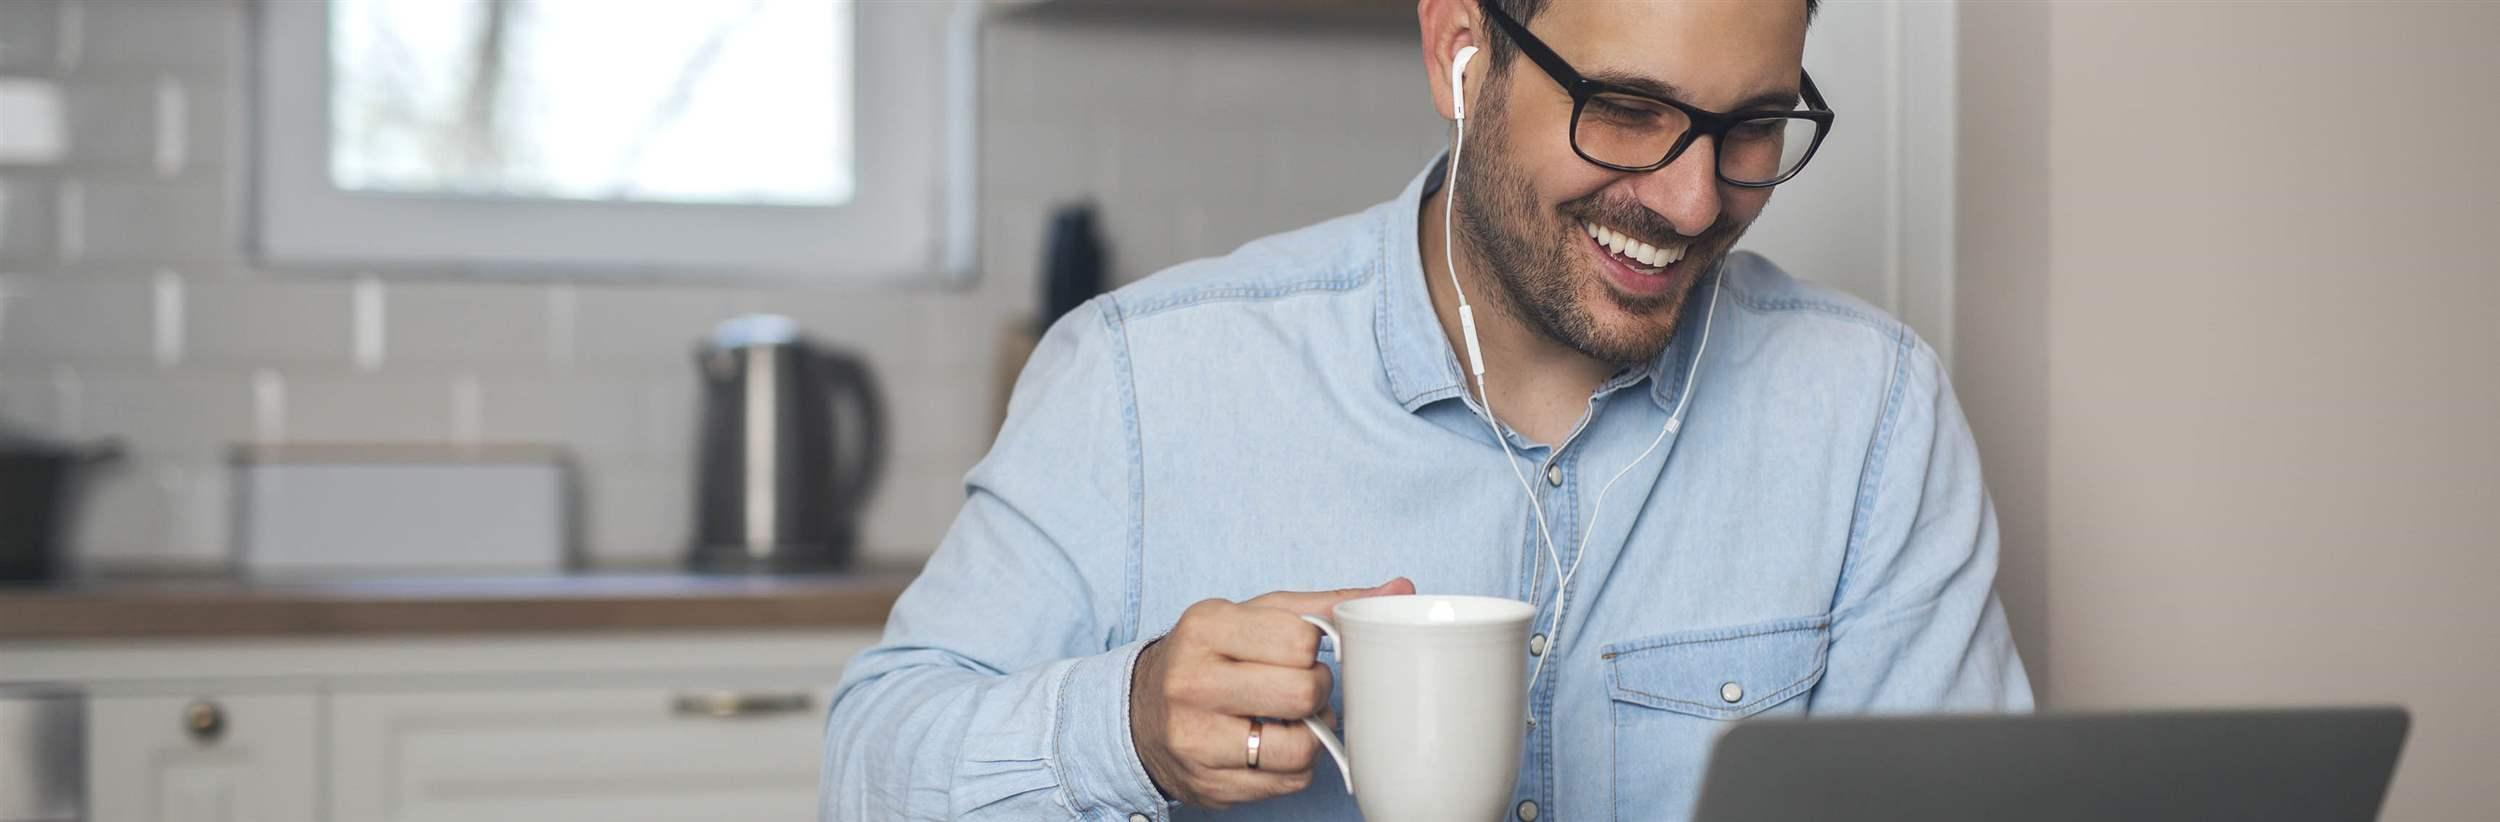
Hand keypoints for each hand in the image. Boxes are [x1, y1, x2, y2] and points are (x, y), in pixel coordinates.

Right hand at [1127, 577, 1414, 807]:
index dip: (1315, 649)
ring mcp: (1196, 738)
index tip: (1303, 652)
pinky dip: (1295, 767)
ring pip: (1299, 747)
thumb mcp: (1253, 615)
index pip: (1299, 638)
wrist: (1141, 713)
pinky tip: (1276, 747)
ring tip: (1294, 720)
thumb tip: (1401, 587)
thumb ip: (1324, 605)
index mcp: (1205, 626)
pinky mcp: (1208, 783)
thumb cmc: (1213, 656)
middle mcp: (1192, 682)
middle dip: (1317, 692)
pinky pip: (1287, 783)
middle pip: (1303, 692)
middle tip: (1303, 688)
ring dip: (1311, 735)